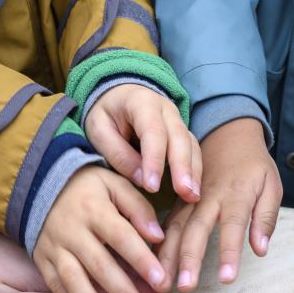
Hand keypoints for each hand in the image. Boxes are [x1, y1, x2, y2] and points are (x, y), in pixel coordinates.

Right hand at [35, 167, 168, 292]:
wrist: (41, 183)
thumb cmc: (90, 187)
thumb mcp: (115, 184)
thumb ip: (138, 208)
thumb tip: (159, 236)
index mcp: (95, 209)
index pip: (122, 237)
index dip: (142, 260)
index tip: (162, 283)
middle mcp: (72, 229)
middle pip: (99, 264)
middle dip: (122, 292)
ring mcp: (54, 246)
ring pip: (73, 278)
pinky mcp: (41, 259)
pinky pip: (53, 283)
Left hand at [85, 83, 201, 201]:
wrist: (118, 96)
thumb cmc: (106, 114)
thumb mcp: (99, 130)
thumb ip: (118, 153)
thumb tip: (141, 179)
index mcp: (142, 103)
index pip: (153, 132)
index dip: (154, 160)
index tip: (152, 186)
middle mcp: (166, 109)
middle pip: (179, 138)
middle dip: (182, 167)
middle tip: (184, 193)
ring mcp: (177, 120)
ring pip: (190, 145)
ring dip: (193, 172)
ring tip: (193, 196)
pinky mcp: (181, 133)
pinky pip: (192, 150)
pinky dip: (194, 170)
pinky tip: (193, 190)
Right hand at [158, 118, 281, 291]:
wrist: (229, 134)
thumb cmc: (254, 165)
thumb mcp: (272, 185)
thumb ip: (266, 217)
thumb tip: (260, 250)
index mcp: (236, 193)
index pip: (233, 226)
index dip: (229, 252)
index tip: (226, 279)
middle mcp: (209, 197)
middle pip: (196, 229)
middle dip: (189, 259)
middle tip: (185, 286)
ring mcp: (189, 198)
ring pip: (174, 228)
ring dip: (168, 256)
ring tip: (162, 282)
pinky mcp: (178, 201)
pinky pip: (165, 224)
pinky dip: (156, 243)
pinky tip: (149, 264)